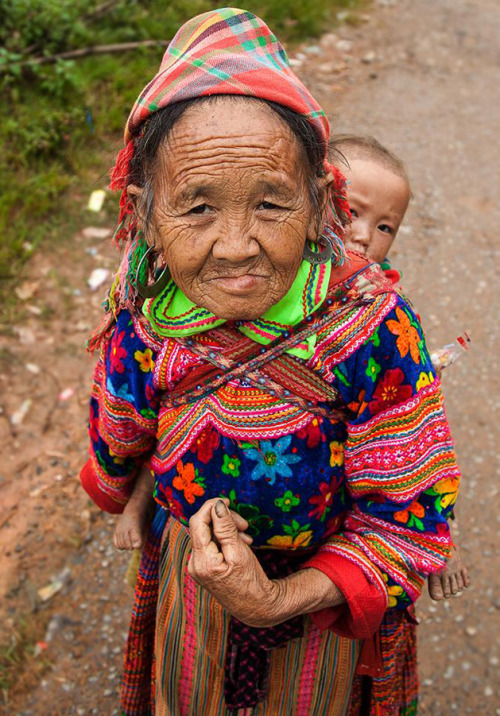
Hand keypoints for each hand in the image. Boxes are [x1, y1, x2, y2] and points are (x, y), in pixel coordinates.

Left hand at [188, 499, 344, 626]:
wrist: (255, 606)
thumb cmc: (250, 581)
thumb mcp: (239, 551)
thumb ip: (225, 527)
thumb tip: (217, 505)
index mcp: (202, 561)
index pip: (197, 522)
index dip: (210, 507)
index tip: (226, 500)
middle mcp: (194, 564)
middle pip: (202, 527)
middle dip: (222, 519)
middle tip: (244, 524)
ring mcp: (198, 567)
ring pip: (208, 534)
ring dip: (226, 529)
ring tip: (246, 535)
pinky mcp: (204, 568)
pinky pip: (210, 544)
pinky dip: (224, 539)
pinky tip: (240, 542)